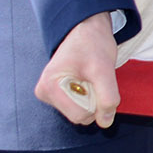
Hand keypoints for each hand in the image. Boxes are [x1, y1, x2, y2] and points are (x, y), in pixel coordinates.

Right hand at [36, 13, 120, 127]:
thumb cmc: (92, 44)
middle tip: (95, 77)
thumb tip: (105, 122)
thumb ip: (107, 97)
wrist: (87, 30)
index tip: (97, 81)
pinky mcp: (57, 94)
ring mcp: (50, 94)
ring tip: (90, 76)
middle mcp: (44, 93)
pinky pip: (79, 105)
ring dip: (92, 97)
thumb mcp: (104, 69)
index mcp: (49, 87)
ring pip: (80, 112)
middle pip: (79, 116)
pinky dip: (89, 95)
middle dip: (94, 100)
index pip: (79, 115)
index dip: (97, 103)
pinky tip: (86, 79)